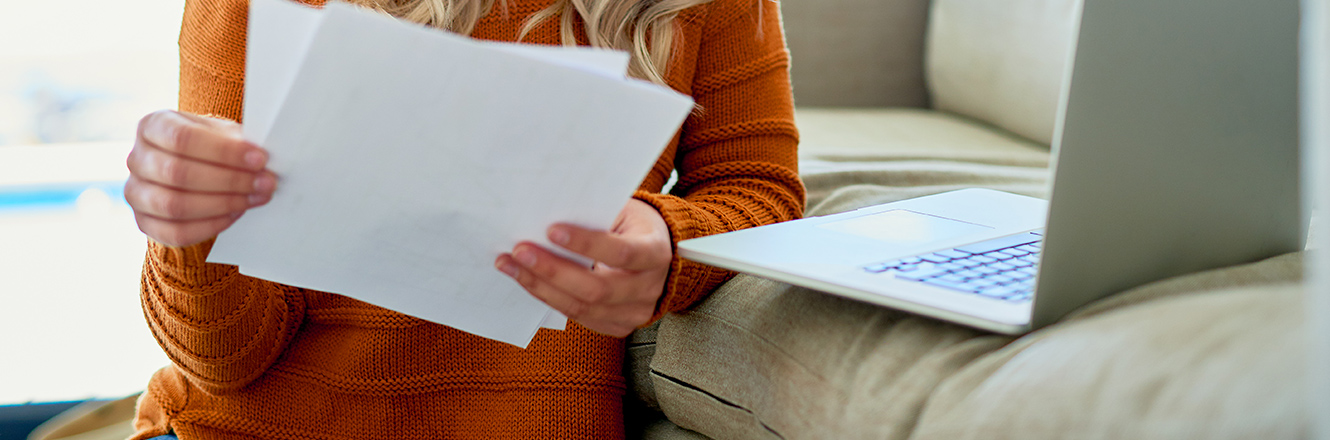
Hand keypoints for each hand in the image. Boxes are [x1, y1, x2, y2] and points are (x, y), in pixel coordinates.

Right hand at [125, 110, 276, 246]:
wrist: (194, 167)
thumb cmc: (210, 147)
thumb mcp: (222, 133)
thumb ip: (237, 141)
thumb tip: (260, 157)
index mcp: (153, 125)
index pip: (181, 138)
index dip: (223, 151)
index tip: (259, 159)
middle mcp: (137, 158)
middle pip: (177, 173)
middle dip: (229, 181)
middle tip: (264, 183)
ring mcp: (135, 192)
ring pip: (174, 205)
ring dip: (222, 204)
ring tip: (253, 198)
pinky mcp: (144, 222)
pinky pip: (175, 232)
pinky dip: (210, 226)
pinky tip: (235, 214)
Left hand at [495, 199, 672, 336]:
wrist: (659, 255)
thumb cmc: (635, 226)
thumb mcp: (624, 211)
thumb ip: (594, 215)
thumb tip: (547, 215)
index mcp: (656, 253)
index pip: (621, 253)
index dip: (585, 244)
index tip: (551, 230)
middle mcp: (649, 288)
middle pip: (597, 289)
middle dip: (552, 270)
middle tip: (519, 251)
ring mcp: (635, 313)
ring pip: (582, 308)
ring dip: (541, 286)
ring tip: (511, 265)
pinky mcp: (618, 325)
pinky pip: (578, 316)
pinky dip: (548, 297)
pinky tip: (527, 280)